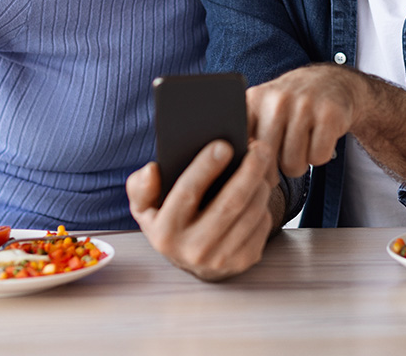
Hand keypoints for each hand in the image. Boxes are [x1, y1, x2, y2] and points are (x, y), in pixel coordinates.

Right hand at [128, 139, 276, 281]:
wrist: (190, 259)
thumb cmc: (169, 220)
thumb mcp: (145, 206)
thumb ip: (140, 187)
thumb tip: (152, 170)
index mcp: (165, 232)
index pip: (187, 193)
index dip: (205, 167)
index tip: (223, 144)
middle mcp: (193, 249)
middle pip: (229, 204)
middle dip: (248, 171)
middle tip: (259, 147)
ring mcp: (221, 259)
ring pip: (251, 213)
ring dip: (260, 183)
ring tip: (262, 161)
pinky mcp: (243, 261)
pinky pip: (262, 225)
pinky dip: (265, 202)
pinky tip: (261, 186)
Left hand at [247, 64, 363, 177]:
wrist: (331, 81)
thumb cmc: (291, 103)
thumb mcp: (263, 107)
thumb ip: (246, 130)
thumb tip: (236, 166)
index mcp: (255, 99)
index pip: (241, 144)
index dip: (248, 163)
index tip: (255, 165)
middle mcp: (277, 100)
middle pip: (267, 161)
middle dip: (275, 171)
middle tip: (281, 159)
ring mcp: (304, 106)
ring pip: (293, 164)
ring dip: (298, 164)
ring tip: (300, 148)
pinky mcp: (329, 115)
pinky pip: (317, 157)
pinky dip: (319, 156)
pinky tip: (317, 140)